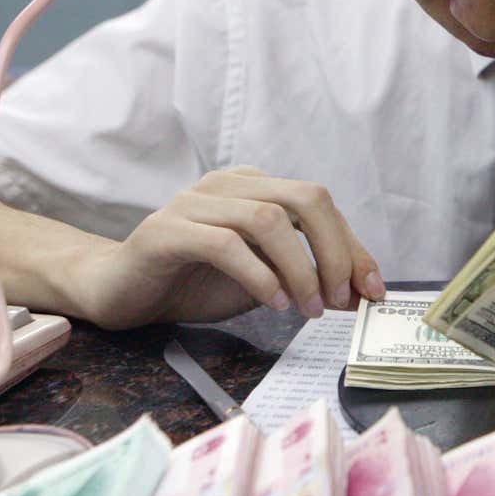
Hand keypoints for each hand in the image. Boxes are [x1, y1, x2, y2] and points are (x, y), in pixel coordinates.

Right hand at [73, 166, 383, 328]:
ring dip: (300, 270)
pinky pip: (225, 243)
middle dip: (334, 253)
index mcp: (255, 187)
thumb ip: (306, 277)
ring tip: (307, 310)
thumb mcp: (265, 280)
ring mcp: (195, 202)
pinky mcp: (166, 230)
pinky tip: (272, 303)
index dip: (352, 247)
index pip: (320, 205)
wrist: (122, 292)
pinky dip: (258, 276)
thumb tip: (360, 294)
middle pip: (305, 199)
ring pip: (268, 219)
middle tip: (339, 300)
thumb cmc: (196, 283)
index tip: (372, 291)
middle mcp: (228, 185)